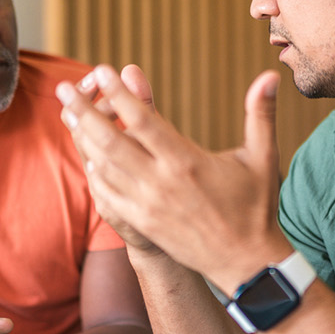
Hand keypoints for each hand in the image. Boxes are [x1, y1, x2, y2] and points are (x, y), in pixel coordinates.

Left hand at [57, 64, 292, 291]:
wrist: (244, 263)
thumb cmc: (254, 207)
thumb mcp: (261, 158)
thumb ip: (261, 114)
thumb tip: (271, 76)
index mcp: (185, 162)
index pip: (142, 119)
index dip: (118, 93)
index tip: (102, 70)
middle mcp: (160, 183)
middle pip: (110, 140)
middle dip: (84, 112)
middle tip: (62, 88)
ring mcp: (146, 206)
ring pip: (104, 166)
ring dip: (83, 138)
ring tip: (68, 114)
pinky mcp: (141, 224)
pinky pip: (107, 195)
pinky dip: (95, 173)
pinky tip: (88, 156)